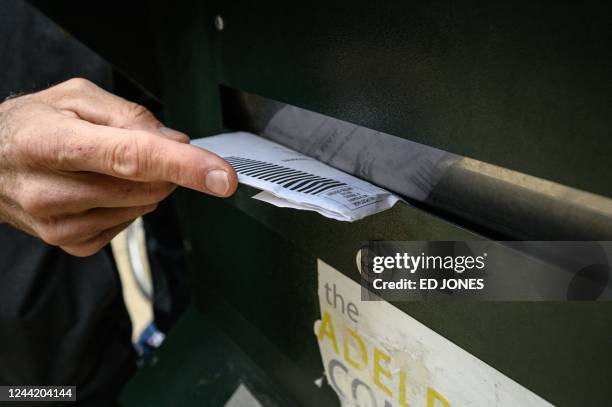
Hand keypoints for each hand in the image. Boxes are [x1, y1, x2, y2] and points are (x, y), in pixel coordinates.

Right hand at [0, 78, 236, 255]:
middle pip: (145, 185)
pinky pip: (129, 225)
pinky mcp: (71, 244)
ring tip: (105, 166)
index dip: (184, 167)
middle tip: (136, 147)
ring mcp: (60, 225)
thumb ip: (130, 115)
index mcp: (51, 144)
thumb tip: (177, 143)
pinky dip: (129, 204)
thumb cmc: (30, 127)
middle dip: (161, 166)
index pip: (131, 158)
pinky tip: (101, 189)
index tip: (221, 176)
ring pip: (143, 206)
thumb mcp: (74, 98)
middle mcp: (51, 191)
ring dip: (144, 185)